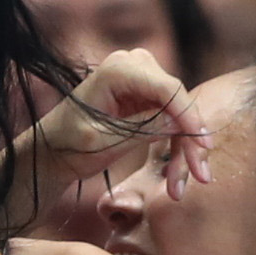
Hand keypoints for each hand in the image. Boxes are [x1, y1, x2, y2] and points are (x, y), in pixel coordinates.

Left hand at [27, 50, 209, 201]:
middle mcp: (134, 66)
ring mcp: (143, 80)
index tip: (203, 146)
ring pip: (179, 115)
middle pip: (178, 102)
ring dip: (184, 151)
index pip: (167, 89)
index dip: (189, 117)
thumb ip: (142, 129)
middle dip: (190, 141)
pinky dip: (175, 147)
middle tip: (201, 177)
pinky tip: (175, 178)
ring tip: (180, 188)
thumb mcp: (104, 141)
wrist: (53, 151)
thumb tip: (181, 124)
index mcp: (117, 70)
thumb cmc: (68, 144)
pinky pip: (172, 121)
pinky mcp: (147, 98)